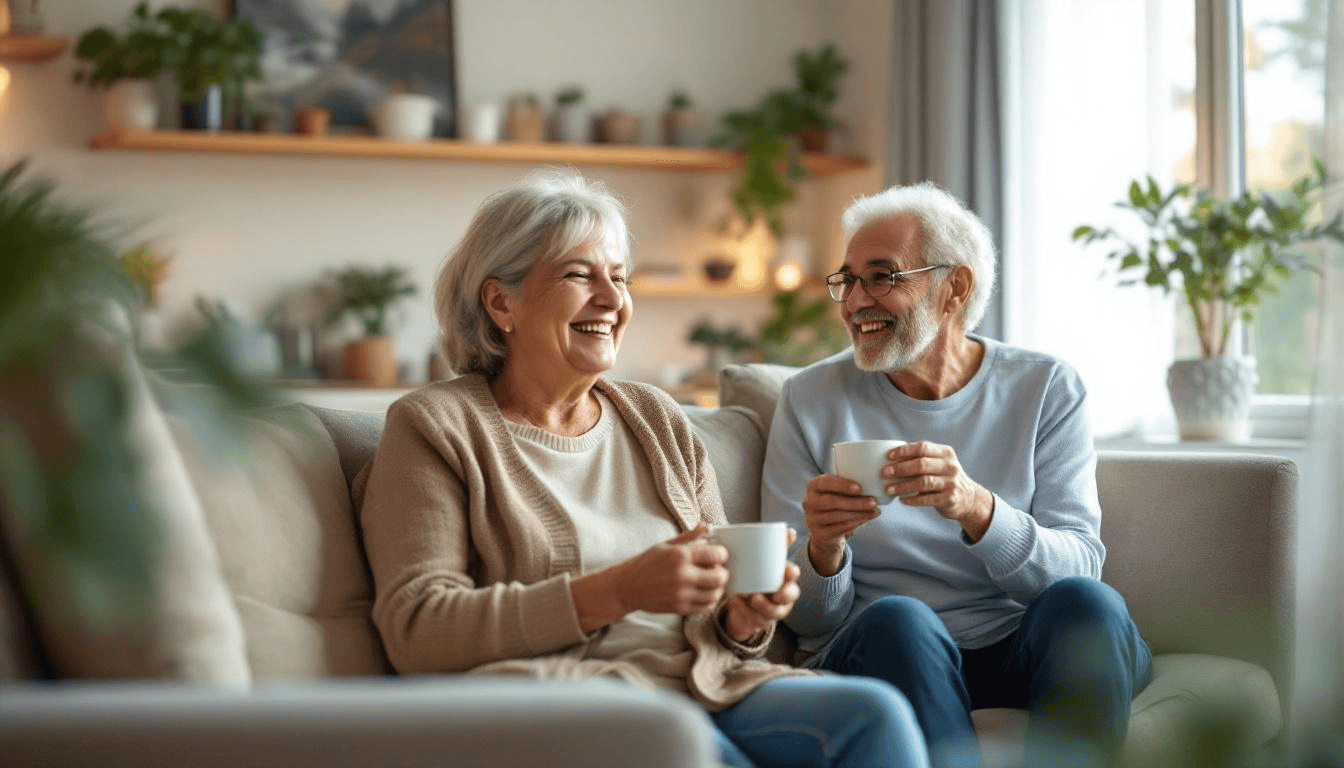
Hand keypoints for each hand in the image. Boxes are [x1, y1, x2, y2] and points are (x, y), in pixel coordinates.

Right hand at [610, 522, 728, 615]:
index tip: (719, 554)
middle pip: (720, 577)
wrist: (626, 586)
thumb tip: (707, 526)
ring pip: (715, 594)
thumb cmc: (646, 563)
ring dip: (718, 587)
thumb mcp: (665, 545)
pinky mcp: (679, 608)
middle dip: (723, 572)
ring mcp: (681, 594)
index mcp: (680, 555)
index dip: (722, 554)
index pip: (716, 554)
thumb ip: (689, 536)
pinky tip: (704, 593)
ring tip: (712, 582)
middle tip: (718, 569)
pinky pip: (705, 607)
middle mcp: (682, 575)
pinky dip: (710, 600)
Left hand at [723, 529, 800, 641]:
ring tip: (753, 597)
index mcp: (783, 577)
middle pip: (791, 595)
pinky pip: (756, 620)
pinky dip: (747, 611)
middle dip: (785, 593)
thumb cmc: (753, 576)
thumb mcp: (759, 560)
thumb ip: (772, 545)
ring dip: (766, 605)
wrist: (739, 602)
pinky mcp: (759, 621)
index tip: (787, 569)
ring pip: (775, 611)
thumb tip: (789, 530)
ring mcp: (772, 610)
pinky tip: (737, 602)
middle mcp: (782, 594)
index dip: (792, 572)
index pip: (793, 574)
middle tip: (775, 590)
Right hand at [802, 474, 880, 575]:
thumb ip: (848, 486)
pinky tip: (868, 518)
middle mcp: (809, 502)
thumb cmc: (836, 504)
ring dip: (859, 513)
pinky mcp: (819, 534)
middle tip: (873, 501)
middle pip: (832, 501)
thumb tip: (873, 483)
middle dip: (855, 502)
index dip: (842, 485)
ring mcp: (812, 519)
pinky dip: (857, 523)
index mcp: (813, 486)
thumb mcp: (838, 491)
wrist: (826, 531)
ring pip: (838, 516)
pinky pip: (840, 528)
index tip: (859, 488)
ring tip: (875, 510)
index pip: (825, 482)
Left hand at [883, 441, 994, 541]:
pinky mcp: (949, 499)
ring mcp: (951, 483)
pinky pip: (927, 499)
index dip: (905, 451)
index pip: (923, 447)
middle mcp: (950, 466)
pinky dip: (912, 499)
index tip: (889, 456)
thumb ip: (922, 458)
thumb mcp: (940, 463)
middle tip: (884, 473)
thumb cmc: (945, 478)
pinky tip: (902, 500)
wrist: (969, 498)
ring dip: (903, 486)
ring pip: (923, 482)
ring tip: (889, 489)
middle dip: (900, 468)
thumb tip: (890, 457)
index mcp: (946, 453)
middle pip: (921, 464)